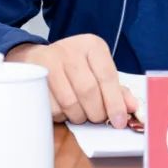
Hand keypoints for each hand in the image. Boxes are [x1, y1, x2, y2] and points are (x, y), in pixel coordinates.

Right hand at [6, 35, 138, 127]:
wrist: (36, 58)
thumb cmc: (75, 66)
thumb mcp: (98, 70)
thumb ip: (117, 89)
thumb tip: (133, 108)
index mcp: (92, 46)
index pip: (107, 77)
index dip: (115, 103)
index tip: (119, 121)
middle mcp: (71, 50)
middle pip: (88, 91)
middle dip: (96, 112)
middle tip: (98, 118)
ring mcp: (50, 62)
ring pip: (70, 102)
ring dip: (79, 116)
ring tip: (82, 113)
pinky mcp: (35, 78)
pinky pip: (52, 108)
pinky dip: (62, 116)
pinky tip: (65, 110)